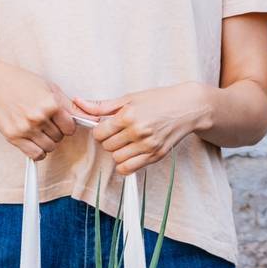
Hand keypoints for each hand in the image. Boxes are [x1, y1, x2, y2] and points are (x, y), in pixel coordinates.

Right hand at [0, 60, 77, 159]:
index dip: (66, 125)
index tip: (59, 120)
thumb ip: (70, 106)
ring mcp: (26, 128)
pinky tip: (33, 141)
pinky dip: (38, 152)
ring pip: (49, 148)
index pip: (71, 127)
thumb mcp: (49, 88)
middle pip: (60, 138)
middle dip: (55, 132)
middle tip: (44, 121)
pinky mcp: (14, 137)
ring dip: (46, 142)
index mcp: (51, 103)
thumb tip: (94, 119)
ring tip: (37, 129)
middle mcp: (39, 117)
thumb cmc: (23, 83)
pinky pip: (36, 155)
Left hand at [72, 82, 211, 174]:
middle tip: (119, 133)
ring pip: (117, 159)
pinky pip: (129, 169)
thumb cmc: (159, 100)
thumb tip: (78, 103)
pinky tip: (131, 153)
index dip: (100, 131)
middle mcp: (138, 132)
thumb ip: (102, 106)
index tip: (106, 127)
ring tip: (127, 141)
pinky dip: (125, 164)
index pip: (99, 133)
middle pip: (107, 147)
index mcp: (129, 115)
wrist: (188, 107)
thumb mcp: (130, 98)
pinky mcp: (156, 156)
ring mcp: (148, 146)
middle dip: (109, 140)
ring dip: (118, 152)